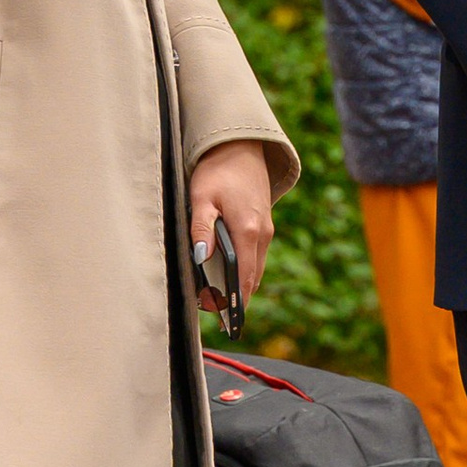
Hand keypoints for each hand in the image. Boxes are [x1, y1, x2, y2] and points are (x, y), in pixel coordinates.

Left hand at [189, 138, 273, 307]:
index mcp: (248, 230)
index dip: (233, 300)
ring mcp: (266, 231)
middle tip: (212, 311)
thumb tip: (200, 258)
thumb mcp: (201, 197)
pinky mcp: (264, 226)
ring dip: (239, 285)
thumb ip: (201, 228)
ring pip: (255, 268)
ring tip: (215, 298)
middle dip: (234, 297)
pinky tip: (227, 274)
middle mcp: (262, 235)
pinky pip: (256, 256)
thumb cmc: (218, 171)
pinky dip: (244, 270)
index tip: (221, 317)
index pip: (244, 277)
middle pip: (251, 278)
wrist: (241, 148)